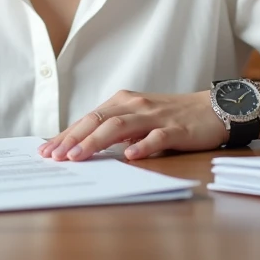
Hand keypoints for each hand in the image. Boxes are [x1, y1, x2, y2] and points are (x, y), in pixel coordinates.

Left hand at [38, 90, 227, 161]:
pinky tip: (129, 156)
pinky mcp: (176, 129)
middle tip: (53, 156)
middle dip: (72, 138)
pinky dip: (141, 146)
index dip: (66, 134)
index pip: (88, 118)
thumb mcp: (139, 120)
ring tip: (77, 157)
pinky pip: (156, 137)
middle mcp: (135, 105)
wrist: (213, 109)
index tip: (46, 149)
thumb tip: (83, 146)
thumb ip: (115, 130)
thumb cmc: (172, 117)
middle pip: (98, 120)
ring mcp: (155, 116)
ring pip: (119, 127)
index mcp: (123, 102)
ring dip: (95, 142)